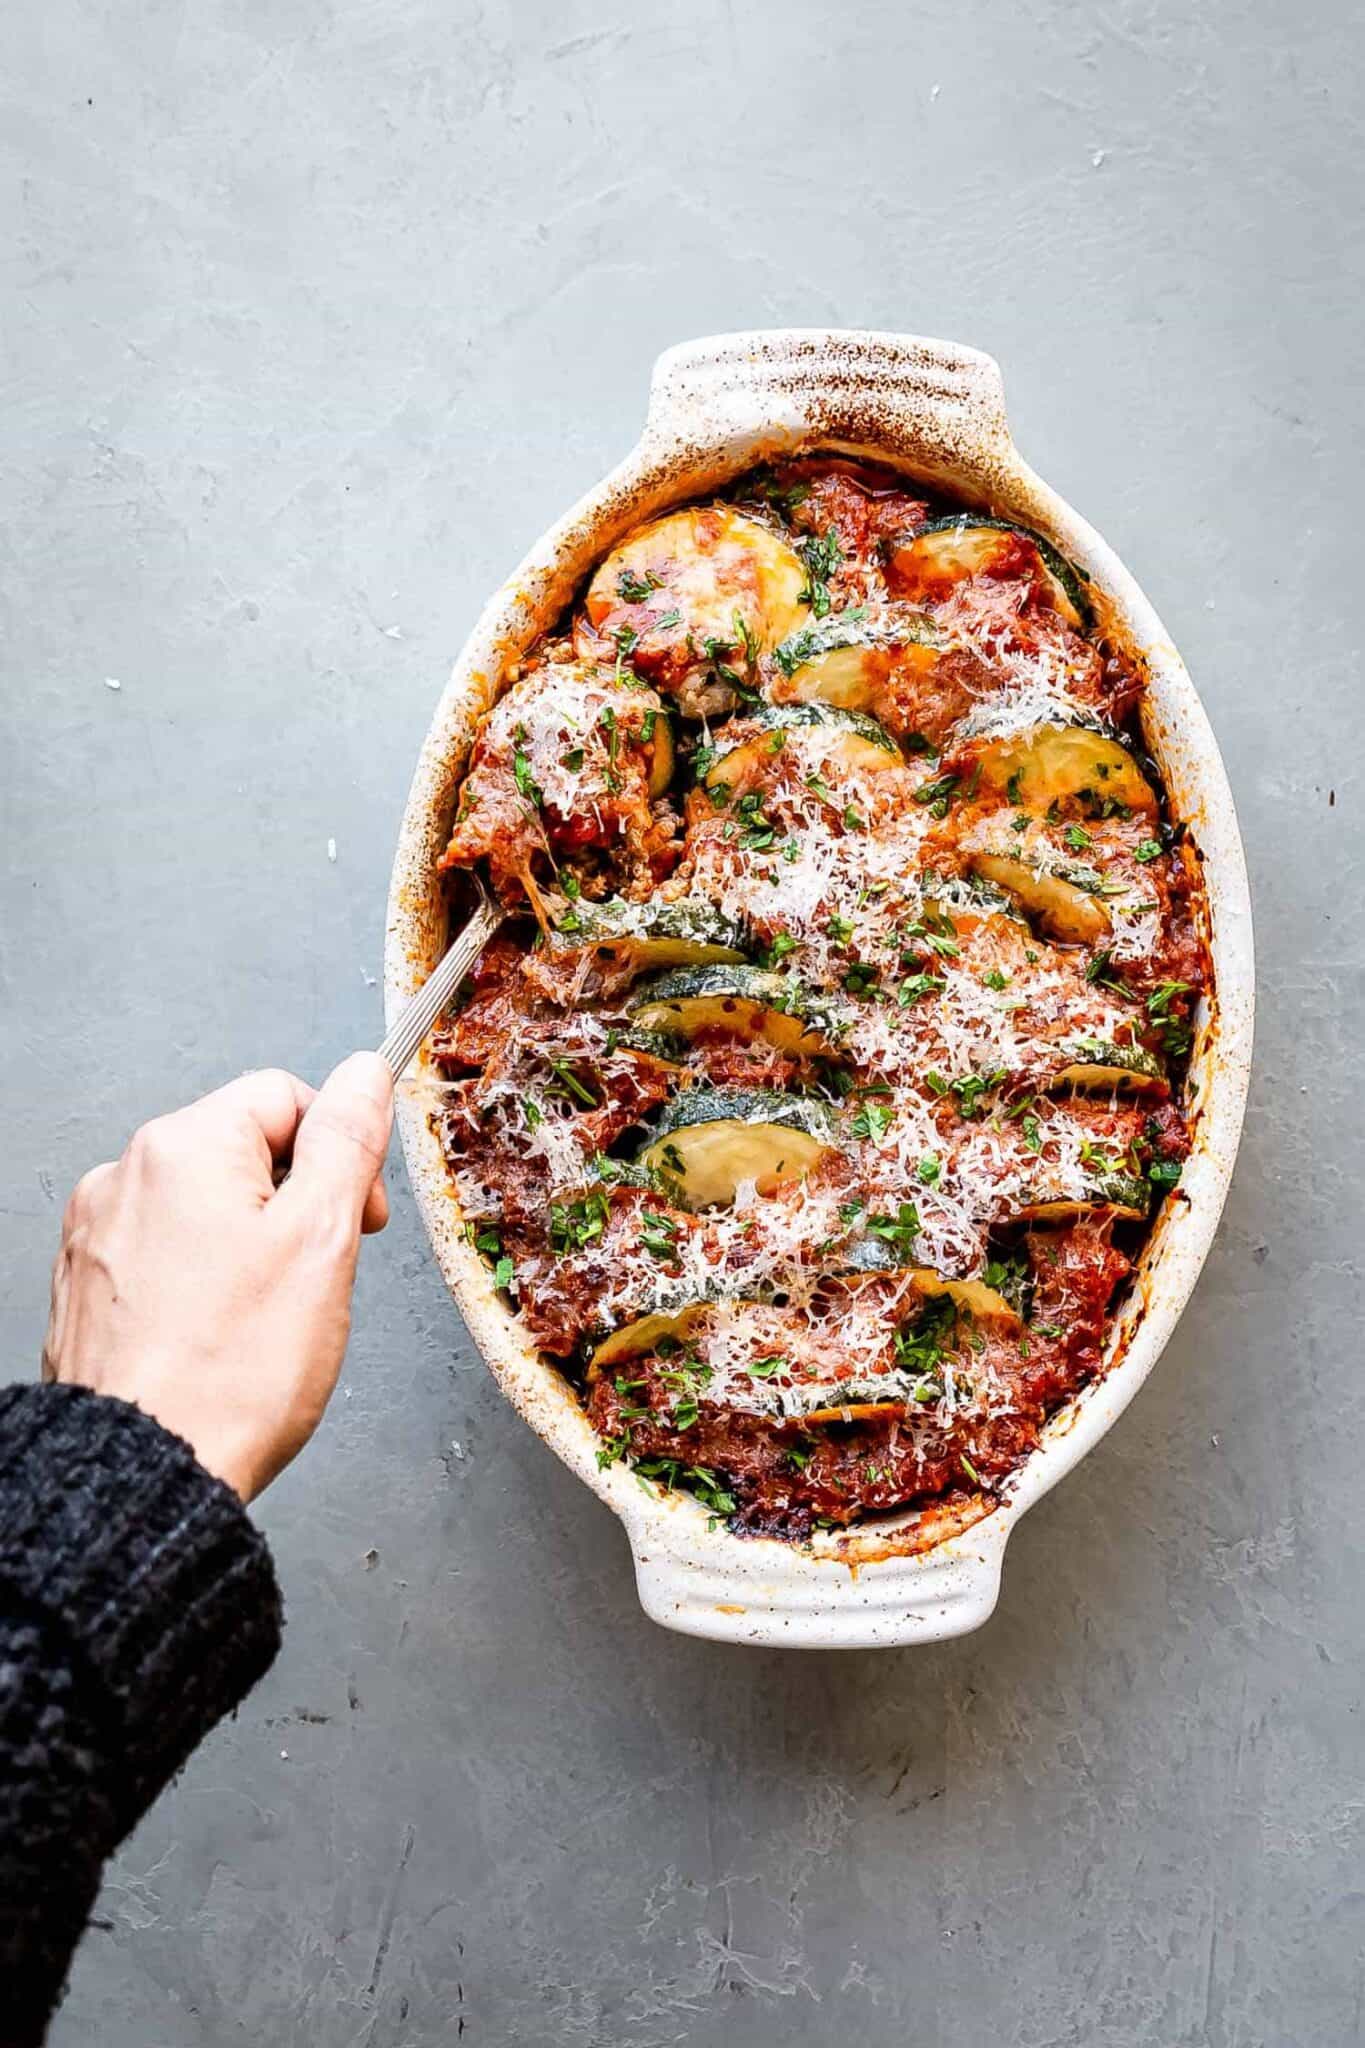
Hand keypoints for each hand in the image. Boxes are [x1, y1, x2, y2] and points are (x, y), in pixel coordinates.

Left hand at [42, 1054, 394, 1502]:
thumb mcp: (322, 1240)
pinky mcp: (88, 1285)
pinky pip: (165, 1253)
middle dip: (295, 1202)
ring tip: (264, 1317)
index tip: (359, 1217)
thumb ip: (346, 1142)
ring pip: (206, 1205)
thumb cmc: (231, 1373)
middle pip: (243, 1148)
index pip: (287, 1095)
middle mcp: (127, 1174)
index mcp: (185, 1146)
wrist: (143, 1471)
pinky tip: (219, 1335)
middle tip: (317, 1276)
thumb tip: (362, 1074)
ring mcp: (99, 1232)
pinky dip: (202, 1281)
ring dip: (250, 1243)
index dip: (341, 1151)